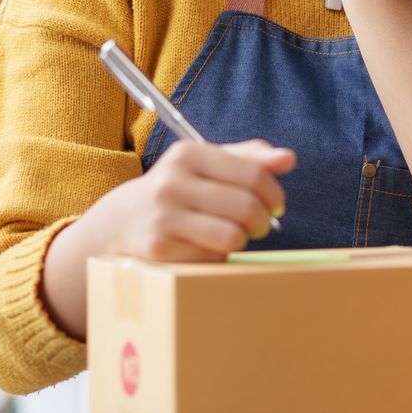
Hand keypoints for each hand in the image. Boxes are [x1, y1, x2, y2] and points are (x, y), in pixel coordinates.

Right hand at [84, 139, 294, 261]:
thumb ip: (248, 158)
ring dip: (242, 241)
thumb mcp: (206, 165)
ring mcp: (163, 215)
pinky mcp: (159, 248)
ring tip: (234, 236)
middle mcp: (172, 181)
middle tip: (259, 226)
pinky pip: (212, 259)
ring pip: (232, 236)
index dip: (274, 193)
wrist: (124, 220)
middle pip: (246, 207)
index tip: (275, 205)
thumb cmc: (178, 190)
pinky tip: (206, 248)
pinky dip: (218, 257)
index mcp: (188, 154)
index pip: (253, 173)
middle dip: (263, 221)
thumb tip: (288, 159)